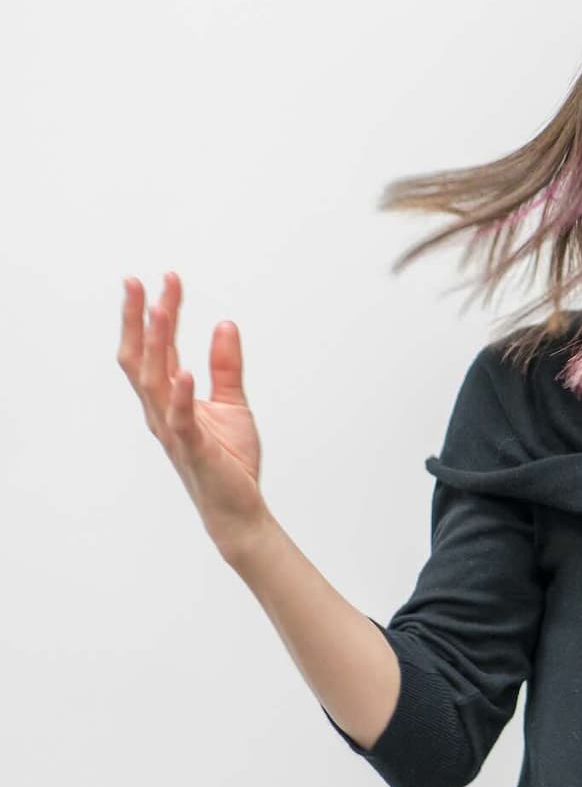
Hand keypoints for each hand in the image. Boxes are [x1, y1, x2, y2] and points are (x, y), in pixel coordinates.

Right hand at [118, 272, 270, 555]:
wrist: (239, 507)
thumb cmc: (230, 459)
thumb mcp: (233, 402)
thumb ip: (226, 366)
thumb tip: (225, 324)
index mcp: (172, 397)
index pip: (160, 347)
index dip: (159, 312)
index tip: (165, 278)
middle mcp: (163, 410)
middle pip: (142, 357)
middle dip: (139, 320)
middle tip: (138, 282)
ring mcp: (174, 430)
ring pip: (154, 382)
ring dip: (155, 346)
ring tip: (159, 312)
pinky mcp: (194, 449)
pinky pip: (181, 419)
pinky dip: (181, 395)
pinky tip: (185, 372)